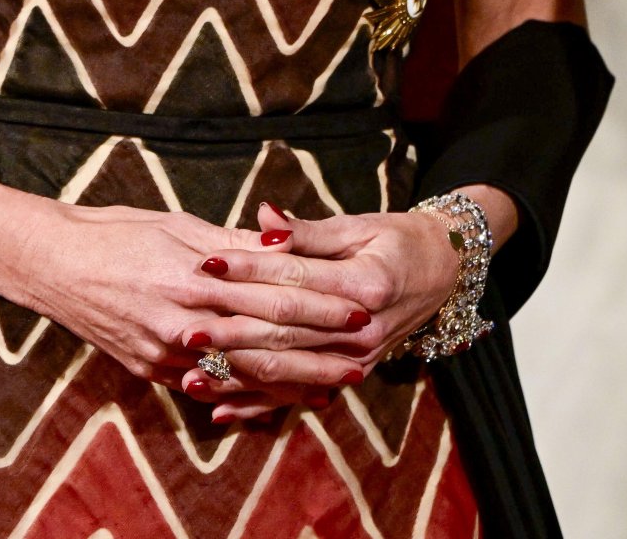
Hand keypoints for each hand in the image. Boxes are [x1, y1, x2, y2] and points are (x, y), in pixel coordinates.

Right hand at [5, 199, 370, 394]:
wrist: (52, 264)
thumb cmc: (116, 233)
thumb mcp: (177, 225)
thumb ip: (233, 243)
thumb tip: (283, 242)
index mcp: (196, 276)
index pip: (273, 293)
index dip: (319, 303)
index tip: (357, 307)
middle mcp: (184, 320)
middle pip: (266, 339)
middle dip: (318, 350)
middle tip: (362, 355)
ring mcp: (167, 354)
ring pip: (242, 374)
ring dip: (291, 382)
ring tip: (331, 386)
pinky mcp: (151, 372)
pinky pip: (208, 390)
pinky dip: (245, 396)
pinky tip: (273, 400)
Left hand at [178, 200, 461, 421]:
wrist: (442, 273)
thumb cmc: (395, 241)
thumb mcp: (357, 226)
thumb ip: (308, 231)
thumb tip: (264, 217)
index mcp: (364, 285)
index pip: (293, 280)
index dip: (247, 271)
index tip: (205, 263)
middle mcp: (360, 332)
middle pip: (284, 332)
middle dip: (230, 330)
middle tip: (184, 327)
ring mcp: (355, 361)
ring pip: (286, 371)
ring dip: (235, 374)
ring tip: (188, 372)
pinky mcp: (348, 376)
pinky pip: (296, 395)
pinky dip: (257, 404)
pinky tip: (219, 410)